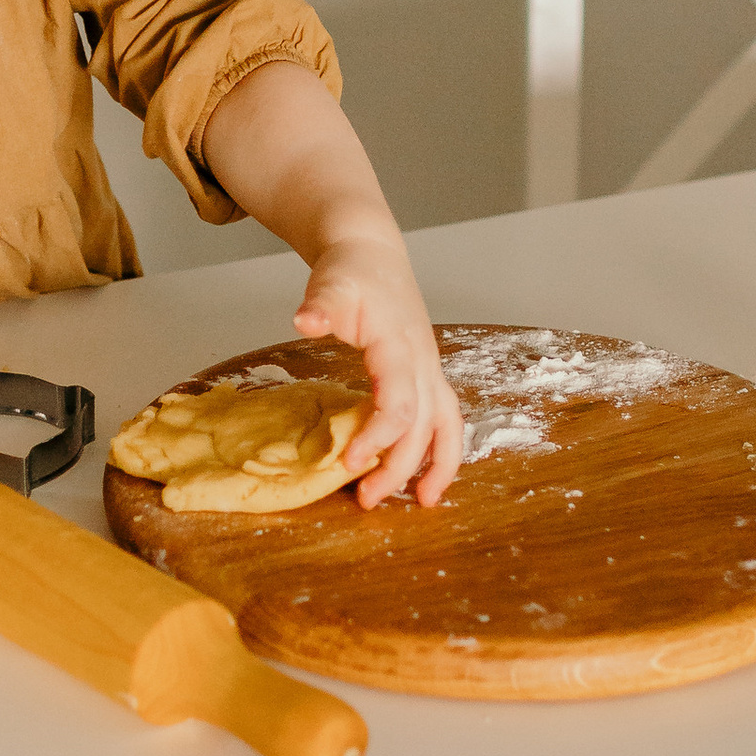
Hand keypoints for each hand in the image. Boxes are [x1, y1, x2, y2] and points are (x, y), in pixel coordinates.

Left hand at [296, 229, 462, 505]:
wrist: (371, 254)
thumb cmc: (350, 272)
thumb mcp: (331, 284)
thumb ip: (321, 304)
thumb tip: (305, 320)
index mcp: (400, 345)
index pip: (400, 403)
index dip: (378, 437)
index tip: (346, 463)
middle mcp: (423, 361)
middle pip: (425, 424)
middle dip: (400, 467)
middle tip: (366, 499)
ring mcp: (429, 368)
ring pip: (449, 423)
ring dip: (439, 465)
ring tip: (425, 501)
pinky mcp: (426, 374)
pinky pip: (446, 417)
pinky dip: (442, 449)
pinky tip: (426, 473)